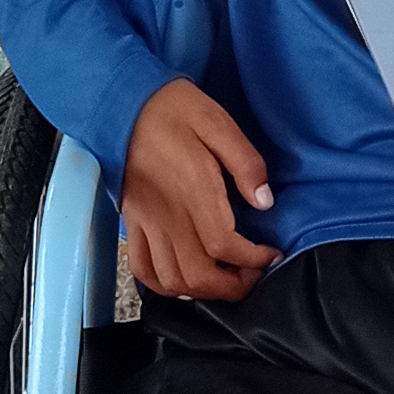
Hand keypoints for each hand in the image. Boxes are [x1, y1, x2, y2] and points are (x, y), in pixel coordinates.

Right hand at [122, 78, 276, 299]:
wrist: (124, 103)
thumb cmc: (172, 109)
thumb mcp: (219, 123)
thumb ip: (246, 164)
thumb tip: (263, 201)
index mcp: (192, 190)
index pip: (224, 245)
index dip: (252, 260)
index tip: (270, 254)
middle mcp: (166, 214)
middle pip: (197, 274)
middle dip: (231, 286)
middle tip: (252, 275)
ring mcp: (146, 221)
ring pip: (170, 279)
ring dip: (201, 290)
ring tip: (224, 279)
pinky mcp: (132, 221)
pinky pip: (142, 268)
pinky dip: (163, 285)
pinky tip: (184, 280)